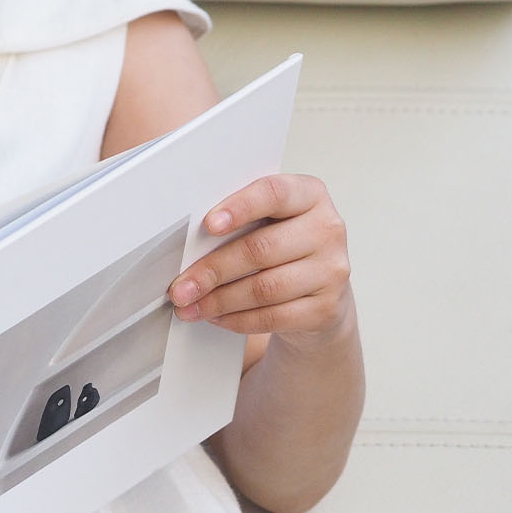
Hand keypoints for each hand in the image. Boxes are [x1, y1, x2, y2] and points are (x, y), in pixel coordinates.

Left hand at [169, 174, 354, 351]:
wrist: (321, 289)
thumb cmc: (280, 243)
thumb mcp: (267, 219)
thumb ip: (238, 218)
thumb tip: (187, 240)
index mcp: (309, 195)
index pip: (274, 193)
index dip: (240, 207)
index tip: (208, 224)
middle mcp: (327, 229)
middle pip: (260, 249)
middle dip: (212, 271)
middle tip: (179, 287)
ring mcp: (332, 271)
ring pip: (264, 288)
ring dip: (219, 300)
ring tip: (189, 305)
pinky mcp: (328, 308)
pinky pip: (274, 317)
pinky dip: (238, 319)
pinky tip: (216, 317)